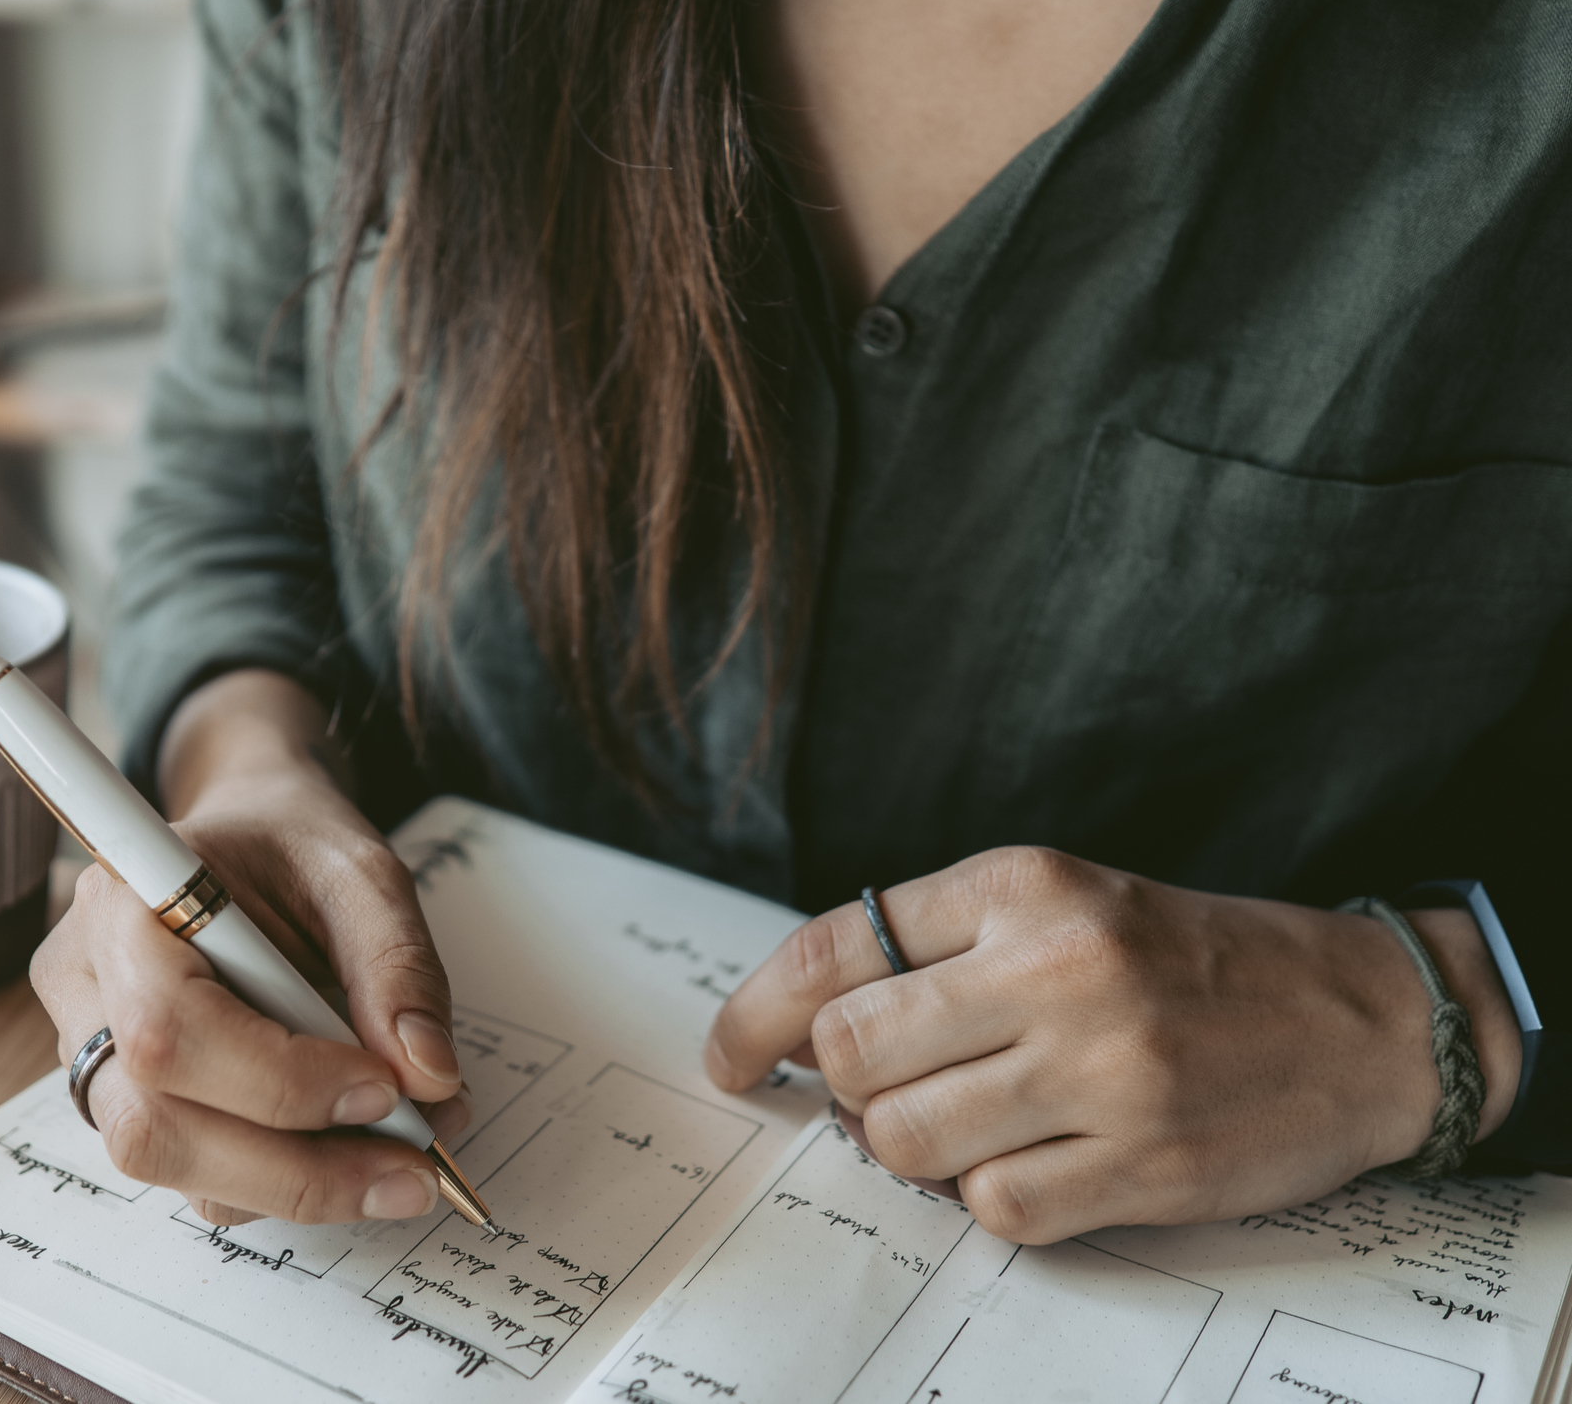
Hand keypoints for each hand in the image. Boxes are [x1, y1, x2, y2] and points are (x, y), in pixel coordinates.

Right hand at [29, 671, 469, 1225]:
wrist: (247, 837)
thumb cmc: (290, 843)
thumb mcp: (362, 871)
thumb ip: (397, 966)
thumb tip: (428, 1077)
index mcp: (124, 906)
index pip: (172, 1027)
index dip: (279, 1081)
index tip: (388, 1088)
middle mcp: (87, 989)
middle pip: (153, 1126)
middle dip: (295, 1170)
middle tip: (414, 1170)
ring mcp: (93, 1054)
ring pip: (174, 1166)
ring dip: (301, 1184)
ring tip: (406, 1154)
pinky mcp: (131, 1100)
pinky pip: (199, 1173)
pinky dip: (289, 1178)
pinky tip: (360, 1144)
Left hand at [704, 847, 1520, 1242]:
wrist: (1360, 1017)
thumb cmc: (1190, 961)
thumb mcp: (1067, 903)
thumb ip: (945, 944)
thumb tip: (805, 1024)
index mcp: (1023, 885)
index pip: (835, 944)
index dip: (754, 1011)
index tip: (729, 1054)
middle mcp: (1056, 966)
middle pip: (848, 1051)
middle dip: (843, 1086)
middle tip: (890, 1090)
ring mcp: (1101, 1068)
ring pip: (902, 1137)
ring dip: (913, 1147)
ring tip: (976, 1124)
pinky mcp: (1142, 1160)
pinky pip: (990, 1206)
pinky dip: (993, 1198)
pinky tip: (1041, 1163)